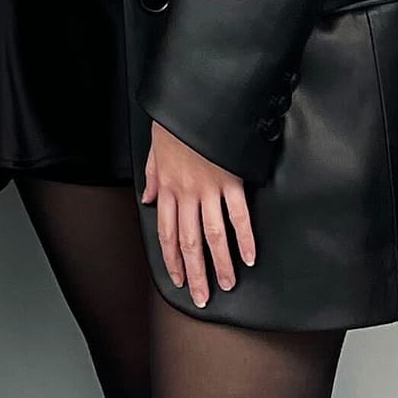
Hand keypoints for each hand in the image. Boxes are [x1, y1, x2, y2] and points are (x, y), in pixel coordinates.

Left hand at [141, 121, 255, 307]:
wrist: (194, 100)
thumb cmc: (176, 121)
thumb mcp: (155, 147)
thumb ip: (152, 175)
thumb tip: (148, 197)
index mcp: (167, 186)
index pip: (168, 233)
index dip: (173, 260)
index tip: (179, 279)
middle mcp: (186, 193)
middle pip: (189, 242)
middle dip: (196, 272)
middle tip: (203, 296)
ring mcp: (209, 188)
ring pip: (213, 235)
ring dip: (221, 263)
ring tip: (227, 284)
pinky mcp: (231, 180)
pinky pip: (239, 215)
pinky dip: (245, 237)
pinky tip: (249, 256)